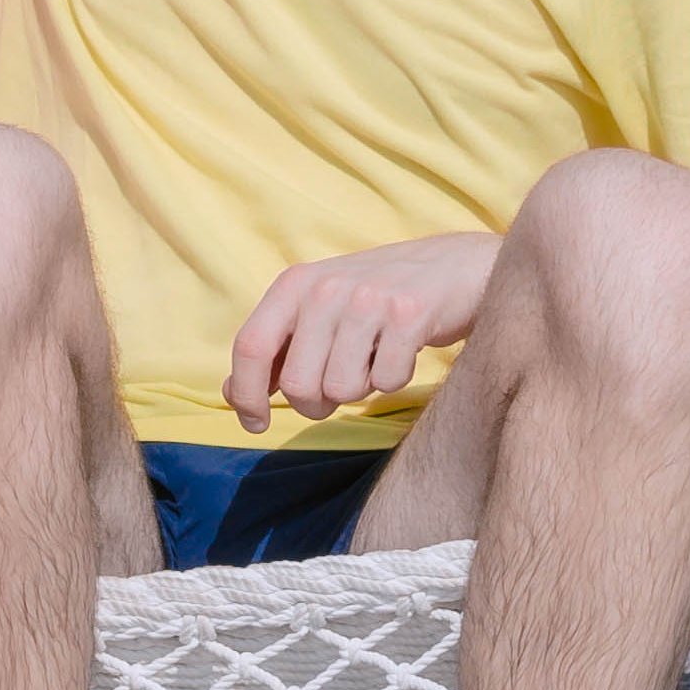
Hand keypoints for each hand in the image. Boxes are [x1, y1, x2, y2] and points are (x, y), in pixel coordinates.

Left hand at [224, 233, 499, 431]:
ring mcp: (368, 299)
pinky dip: (395, 379)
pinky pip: (386, 383)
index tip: (256, 422)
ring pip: (341, 389)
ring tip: (374, 358)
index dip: (245, 395)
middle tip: (342, 383)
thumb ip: (276, 349)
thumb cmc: (378, 299)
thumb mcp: (318, 310)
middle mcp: (325, 288)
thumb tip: (232, 395)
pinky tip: (403, 350)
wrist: (457, 268)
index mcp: (295, 285)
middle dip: (317, 402)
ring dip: (360, 389)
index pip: (249, 347)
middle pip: (297, 384)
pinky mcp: (409, 314)